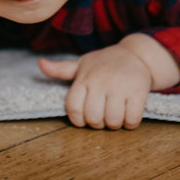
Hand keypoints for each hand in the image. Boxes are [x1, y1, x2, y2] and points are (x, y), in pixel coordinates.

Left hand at [38, 44, 152, 129]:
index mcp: (85, 78)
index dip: (78, 120)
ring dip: (114, 124)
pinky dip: (130, 123)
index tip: (84, 118)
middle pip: (93, 118)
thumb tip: (40, 63)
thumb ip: (60, 69)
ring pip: (112, 121)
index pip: (73, 108)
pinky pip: (132, 119)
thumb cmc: (104, 63)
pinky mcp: (138, 92)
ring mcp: (120, 87)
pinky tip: (129, 115)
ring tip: (116, 116)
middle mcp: (101, 82)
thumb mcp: (82, 64)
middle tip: (102, 117)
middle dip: (97, 124)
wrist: (136, 55)